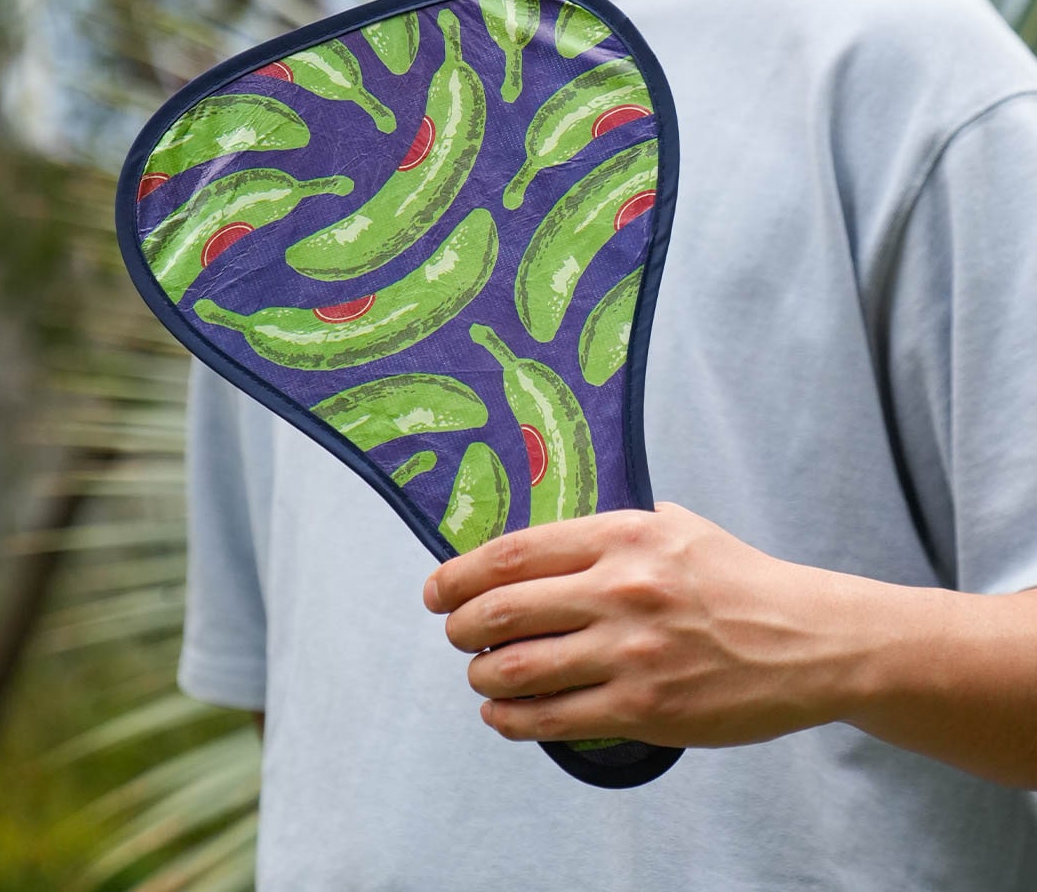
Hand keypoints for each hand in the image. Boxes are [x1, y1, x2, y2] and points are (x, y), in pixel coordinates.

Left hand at [423, 503, 860, 747]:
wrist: (809, 639)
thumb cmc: (737, 577)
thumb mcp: (675, 525)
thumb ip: (610, 530)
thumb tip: (542, 544)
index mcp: (621, 537)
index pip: (512, 554)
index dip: (459, 574)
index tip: (437, 590)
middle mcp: (620, 591)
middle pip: (501, 611)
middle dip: (460, 627)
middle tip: (455, 633)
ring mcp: (632, 653)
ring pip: (519, 670)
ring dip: (483, 676)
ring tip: (481, 675)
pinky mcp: (646, 708)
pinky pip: (555, 721)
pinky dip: (513, 721)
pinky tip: (504, 715)